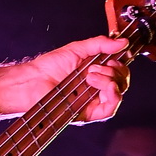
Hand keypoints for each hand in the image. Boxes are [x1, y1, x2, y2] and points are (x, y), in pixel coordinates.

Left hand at [6, 34, 129, 122]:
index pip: (119, 71)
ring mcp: (93, 101)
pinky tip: (101, 85)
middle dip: (115, 71)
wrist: (33, 81)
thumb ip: (101, 44)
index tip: (114, 56)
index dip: (121, 64)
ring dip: (110, 80)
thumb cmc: (49, 67)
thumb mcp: (78, 49)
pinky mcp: (89, 113)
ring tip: (90, 75)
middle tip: (96, 67)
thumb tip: (123, 42)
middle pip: (122, 82)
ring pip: (118, 94)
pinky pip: (110, 109)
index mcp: (96, 74)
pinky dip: (112, 95)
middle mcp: (97, 89)